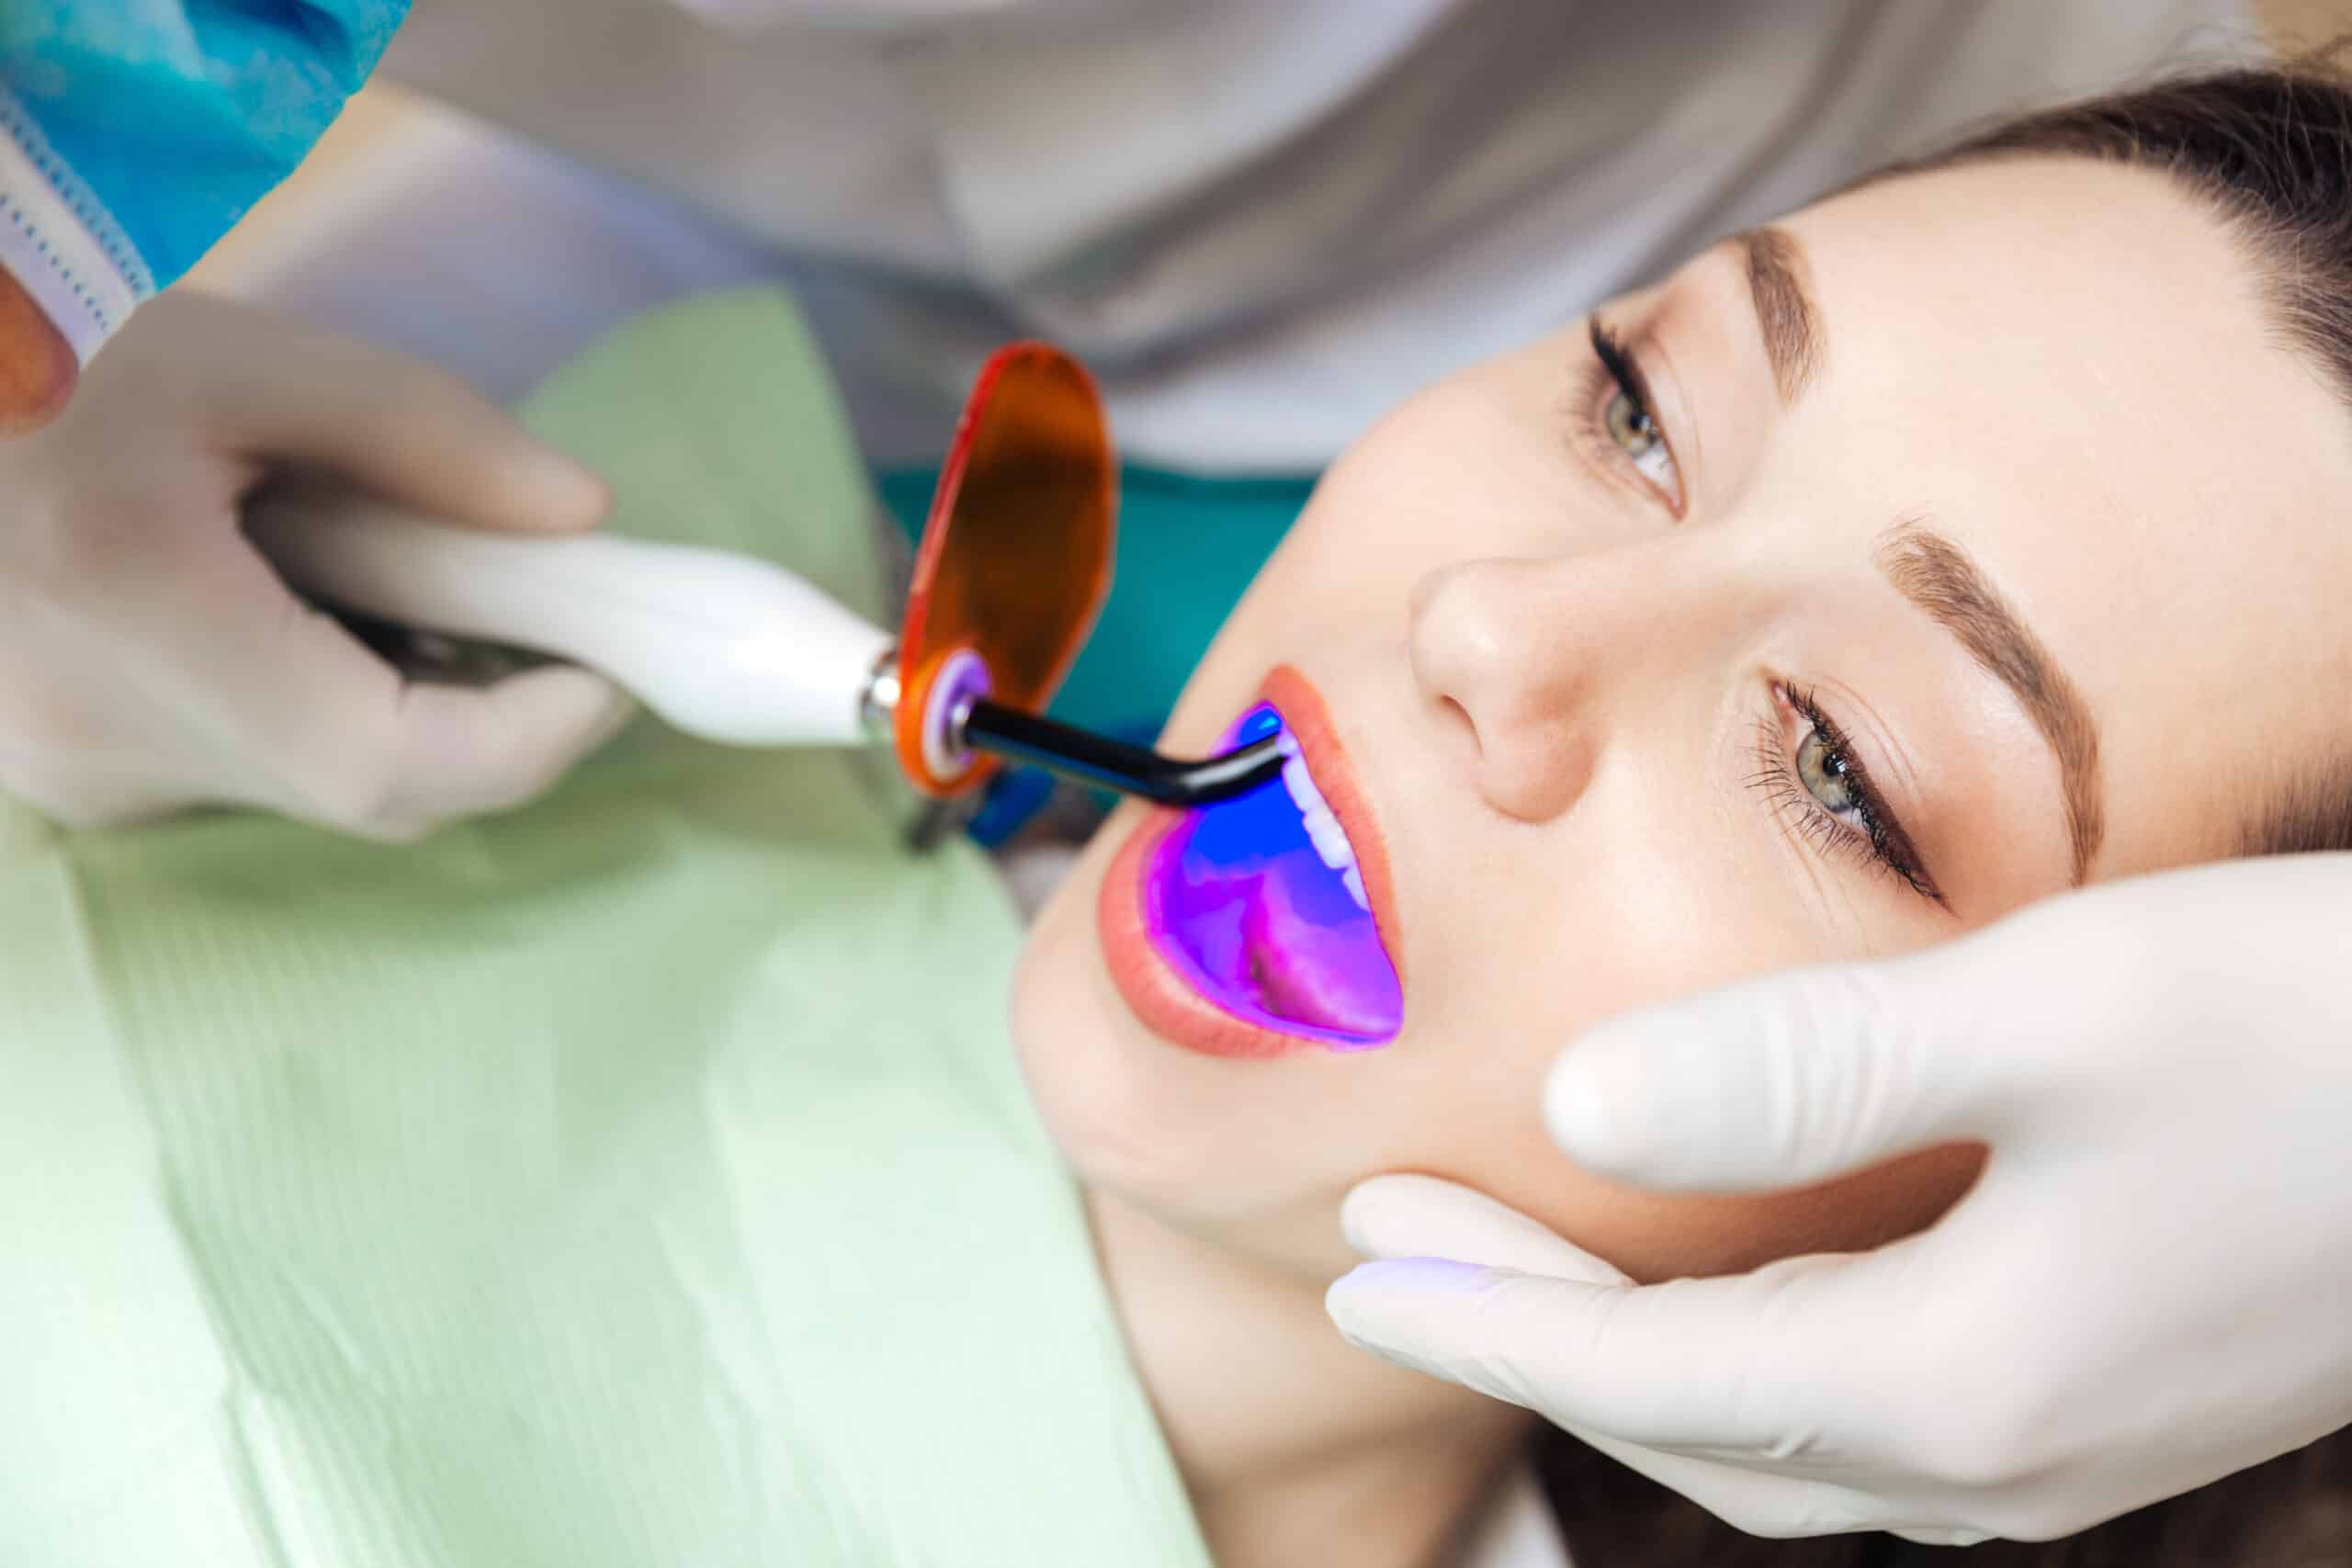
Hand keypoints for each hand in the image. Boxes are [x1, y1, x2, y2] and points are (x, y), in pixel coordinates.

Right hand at [0, 293, 628, 836]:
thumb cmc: (43, 352)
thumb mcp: (233, 354)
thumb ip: (423, 431)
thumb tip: (579, 515)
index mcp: (131, 607)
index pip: (388, 761)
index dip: (532, 735)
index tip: (609, 667)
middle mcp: (96, 732)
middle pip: (375, 785)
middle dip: (488, 708)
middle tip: (539, 604)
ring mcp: (76, 775)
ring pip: (320, 784)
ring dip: (402, 699)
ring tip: (389, 568)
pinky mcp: (75, 779)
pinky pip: (254, 771)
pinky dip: (320, 700)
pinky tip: (300, 599)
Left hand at [1326, 854, 2351, 1544]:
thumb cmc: (2312, 1030)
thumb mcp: (2049, 1012)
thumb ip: (1803, 1068)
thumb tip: (1580, 1100)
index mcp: (1962, 1379)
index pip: (1649, 1378)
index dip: (1488, 1321)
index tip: (1354, 1269)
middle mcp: (2004, 1456)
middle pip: (1691, 1422)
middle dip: (1525, 1337)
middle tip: (1382, 1255)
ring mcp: (2064, 1449)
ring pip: (1773, 1437)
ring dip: (1623, 1353)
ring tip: (1499, 1267)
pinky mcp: (2105, 1398)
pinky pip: (1859, 1416)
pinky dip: (1736, 1360)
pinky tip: (1701, 1290)